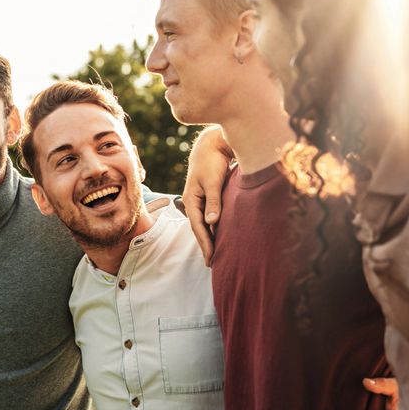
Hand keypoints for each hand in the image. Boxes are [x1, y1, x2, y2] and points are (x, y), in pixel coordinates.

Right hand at [183, 126, 231, 265]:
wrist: (210, 145)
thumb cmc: (212, 161)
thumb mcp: (213, 181)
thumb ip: (213, 202)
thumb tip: (212, 223)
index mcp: (191, 200)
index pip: (198, 227)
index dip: (205, 244)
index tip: (211, 259)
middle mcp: (192, 202)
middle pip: (198, 228)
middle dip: (205, 245)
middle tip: (212, 263)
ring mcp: (198, 199)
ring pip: (202, 223)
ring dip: (208, 238)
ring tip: (214, 253)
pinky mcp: (205, 196)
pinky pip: (207, 216)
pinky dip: (211, 227)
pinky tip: (217, 233)